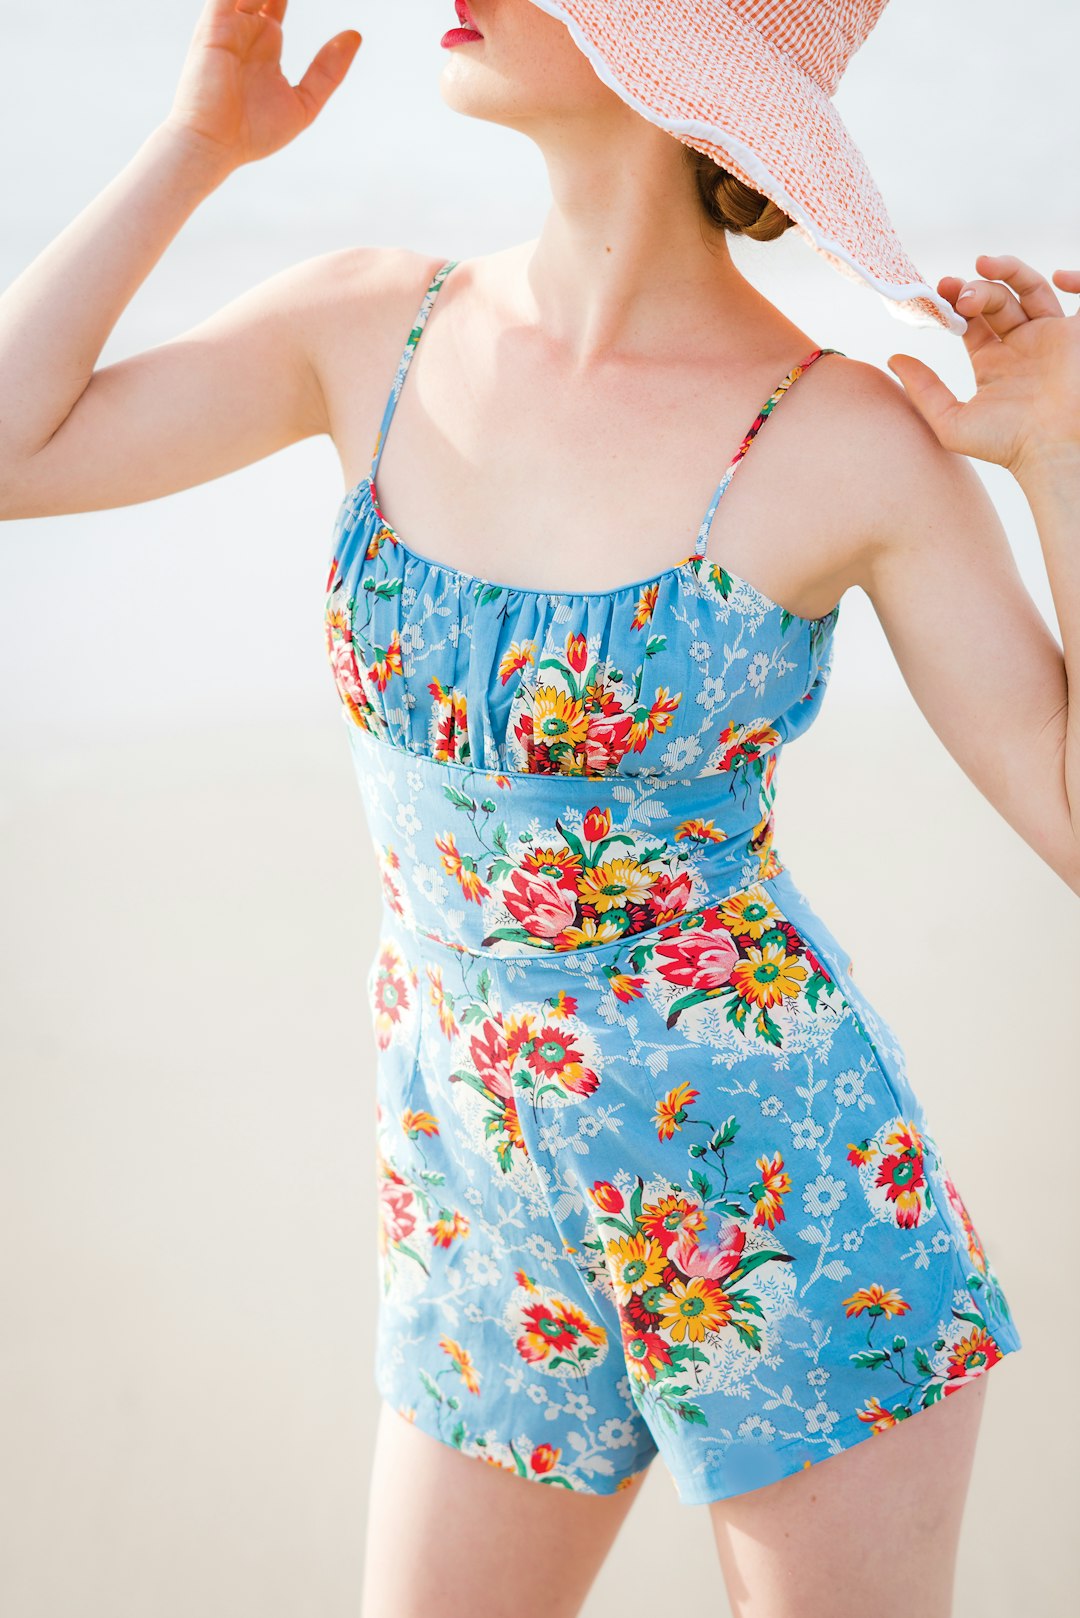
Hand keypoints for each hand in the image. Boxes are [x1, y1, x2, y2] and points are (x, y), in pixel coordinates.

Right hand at [164, 0, 361, 171]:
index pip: (278, 0)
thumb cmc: (254, 133)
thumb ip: (328, 70)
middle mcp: (246, 27)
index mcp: (265, 43)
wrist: (215, 144)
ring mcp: (230, 22)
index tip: (332, 2)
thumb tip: (355, 35)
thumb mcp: (305, 103)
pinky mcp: (215, 21)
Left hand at [885, 254, 1079, 484]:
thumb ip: (923, 391)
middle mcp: (1020, 345)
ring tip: (983, 265)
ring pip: (1029, 288)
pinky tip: (1053, 276)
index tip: (937, 291)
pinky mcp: (1076, 333)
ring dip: (1008, 271)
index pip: (970, 320)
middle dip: (974, 288)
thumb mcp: (952, 421)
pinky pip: (1079, 295)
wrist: (1052, 452)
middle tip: (958, 290)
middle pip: (996, 300)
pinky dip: (1073, 278)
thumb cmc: (1006, 445)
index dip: (954, 302)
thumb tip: (893, 360)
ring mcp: (1049, 336)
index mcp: (992, 361)